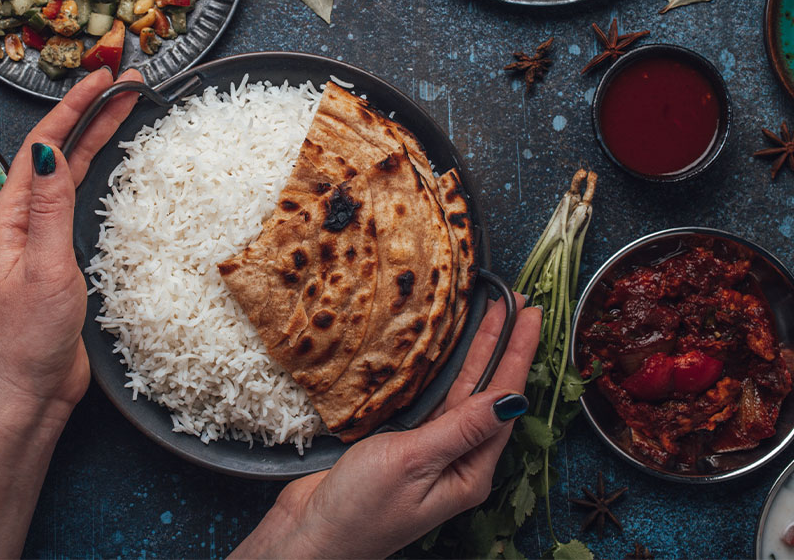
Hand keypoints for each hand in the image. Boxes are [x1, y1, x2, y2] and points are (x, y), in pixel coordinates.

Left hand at [0, 67, 142, 417]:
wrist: (27, 391)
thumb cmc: (29, 339)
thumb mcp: (45, 269)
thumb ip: (50, 210)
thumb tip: (53, 151)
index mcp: (12, 216)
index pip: (44, 145)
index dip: (74, 108)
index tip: (105, 79)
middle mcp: (25, 219)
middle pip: (60, 151)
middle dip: (90, 114)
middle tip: (125, 84)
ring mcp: (43, 238)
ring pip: (72, 174)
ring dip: (95, 139)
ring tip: (124, 111)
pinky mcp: (62, 258)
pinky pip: (81, 203)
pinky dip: (100, 176)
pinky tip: (114, 168)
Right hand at [234, 297, 541, 558]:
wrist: (309, 536)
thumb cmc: (359, 510)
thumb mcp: (413, 463)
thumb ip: (460, 428)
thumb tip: (510, 400)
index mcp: (469, 472)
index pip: (503, 401)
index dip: (517, 354)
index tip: (530, 315)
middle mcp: (456, 461)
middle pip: (486, 392)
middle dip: (502, 346)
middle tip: (519, 303)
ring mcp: (429, 452)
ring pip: (460, 392)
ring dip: (475, 353)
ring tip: (492, 315)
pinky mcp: (401, 445)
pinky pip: (432, 400)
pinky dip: (442, 371)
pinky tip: (448, 351)